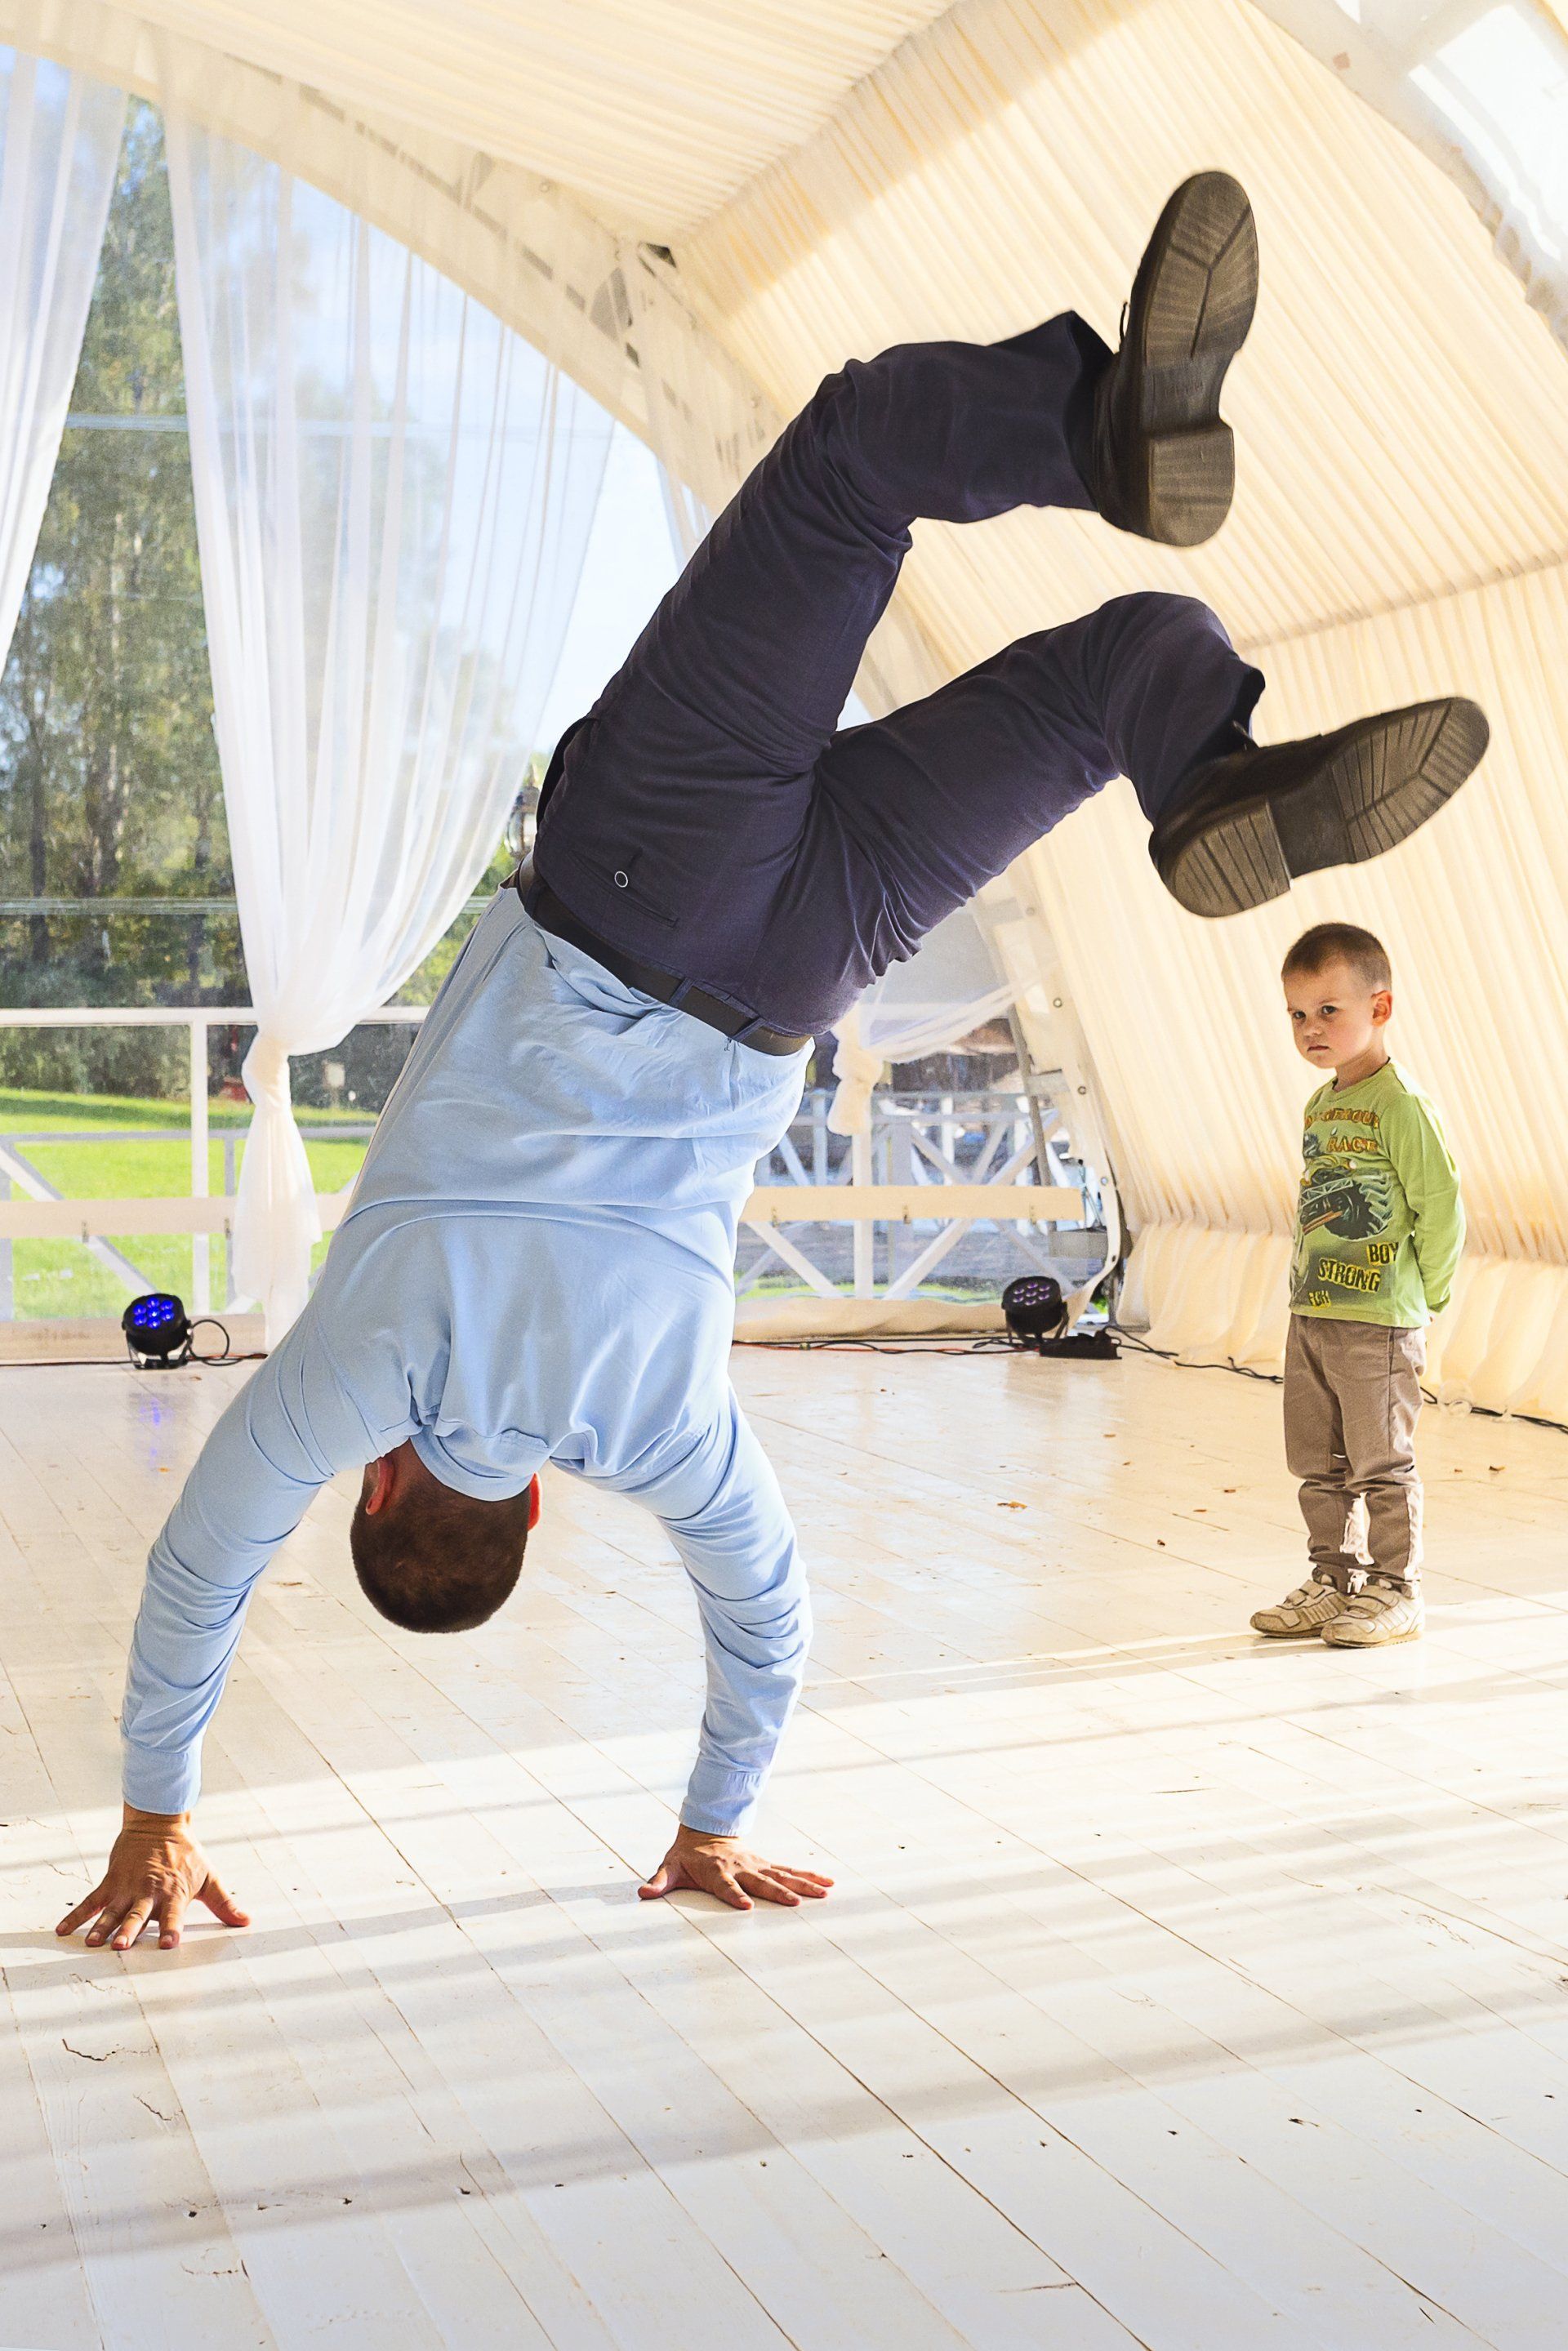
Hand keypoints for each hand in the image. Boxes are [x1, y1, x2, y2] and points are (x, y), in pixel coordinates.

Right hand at [55, 1805, 250, 1951]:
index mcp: (174, 1894)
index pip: (173, 1916)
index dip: (171, 1929)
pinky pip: (91, 1901)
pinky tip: (62, 1931)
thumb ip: (224, 1904)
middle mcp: (149, 1893)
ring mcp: (127, 1888)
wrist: (159, 1823)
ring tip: (91, 1944)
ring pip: (112, 1911)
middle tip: (122, 1947)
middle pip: (138, 1916)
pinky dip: (76, 1916)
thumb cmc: (187, 1856)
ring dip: (102, 1928)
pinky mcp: (111, 1882)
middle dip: (131, 1932)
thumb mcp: (209, 1877)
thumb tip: (246, 1922)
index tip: (168, 1944)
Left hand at [638, 1823, 833, 1911]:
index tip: (745, 1906)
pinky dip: (809, 1876)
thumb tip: (642, 1894)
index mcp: (716, 1872)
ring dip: (804, 1883)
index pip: (725, 1886)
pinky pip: (789, 1871)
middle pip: (762, 1881)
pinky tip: (827, 1883)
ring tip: (825, 1891)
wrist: (704, 1830)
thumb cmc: (685, 1856)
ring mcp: (756, 1865)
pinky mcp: (766, 1864)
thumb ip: (658, 1883)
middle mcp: (740, 1868)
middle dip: (779, 1892)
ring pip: (783, 1874)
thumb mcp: (669, 1868)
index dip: (734, 1895)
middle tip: (796, 1903)